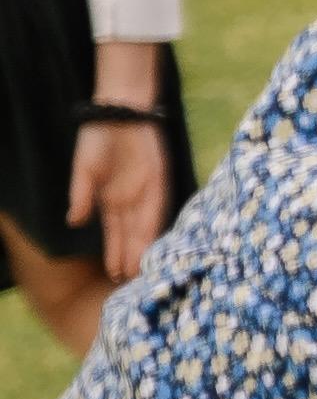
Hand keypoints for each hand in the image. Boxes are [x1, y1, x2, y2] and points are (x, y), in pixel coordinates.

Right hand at [62, 117, 168, 288]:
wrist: (120, 114)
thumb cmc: (99, 139)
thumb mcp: (85, 170)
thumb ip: (82, 196)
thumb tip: (73, 221)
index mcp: (111, 200)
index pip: (114, 234)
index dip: (115, 254)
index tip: (114, 275)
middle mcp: (131, 200)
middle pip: (132, 235)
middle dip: (132, 258)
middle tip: (134, 284)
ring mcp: (147, 191)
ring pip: (146, 226)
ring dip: (145, 247)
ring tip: (144, 270)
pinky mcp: (160, 179)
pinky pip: (159, 206)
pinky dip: (157, 224)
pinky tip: (156, 242)